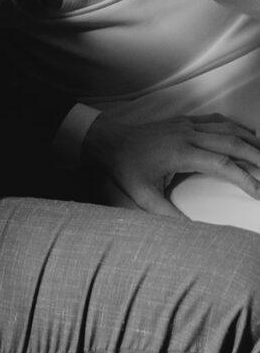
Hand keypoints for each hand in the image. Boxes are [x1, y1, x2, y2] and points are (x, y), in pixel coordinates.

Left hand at [82, 112, 259, 216]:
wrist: (108, 140)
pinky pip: (217, 120)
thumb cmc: (125, 168)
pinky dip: (236, 126)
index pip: (223, 164)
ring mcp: (187, 125)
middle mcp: (188, 135)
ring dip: (251, 140)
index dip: (245, 178)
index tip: (259, 192)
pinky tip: (247, 134)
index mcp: (181, 153)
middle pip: (233, 143)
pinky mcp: (184, 121)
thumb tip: (191, 233)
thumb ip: (168, 216)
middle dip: (258, 157)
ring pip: (228, 128)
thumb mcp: (143, 197)